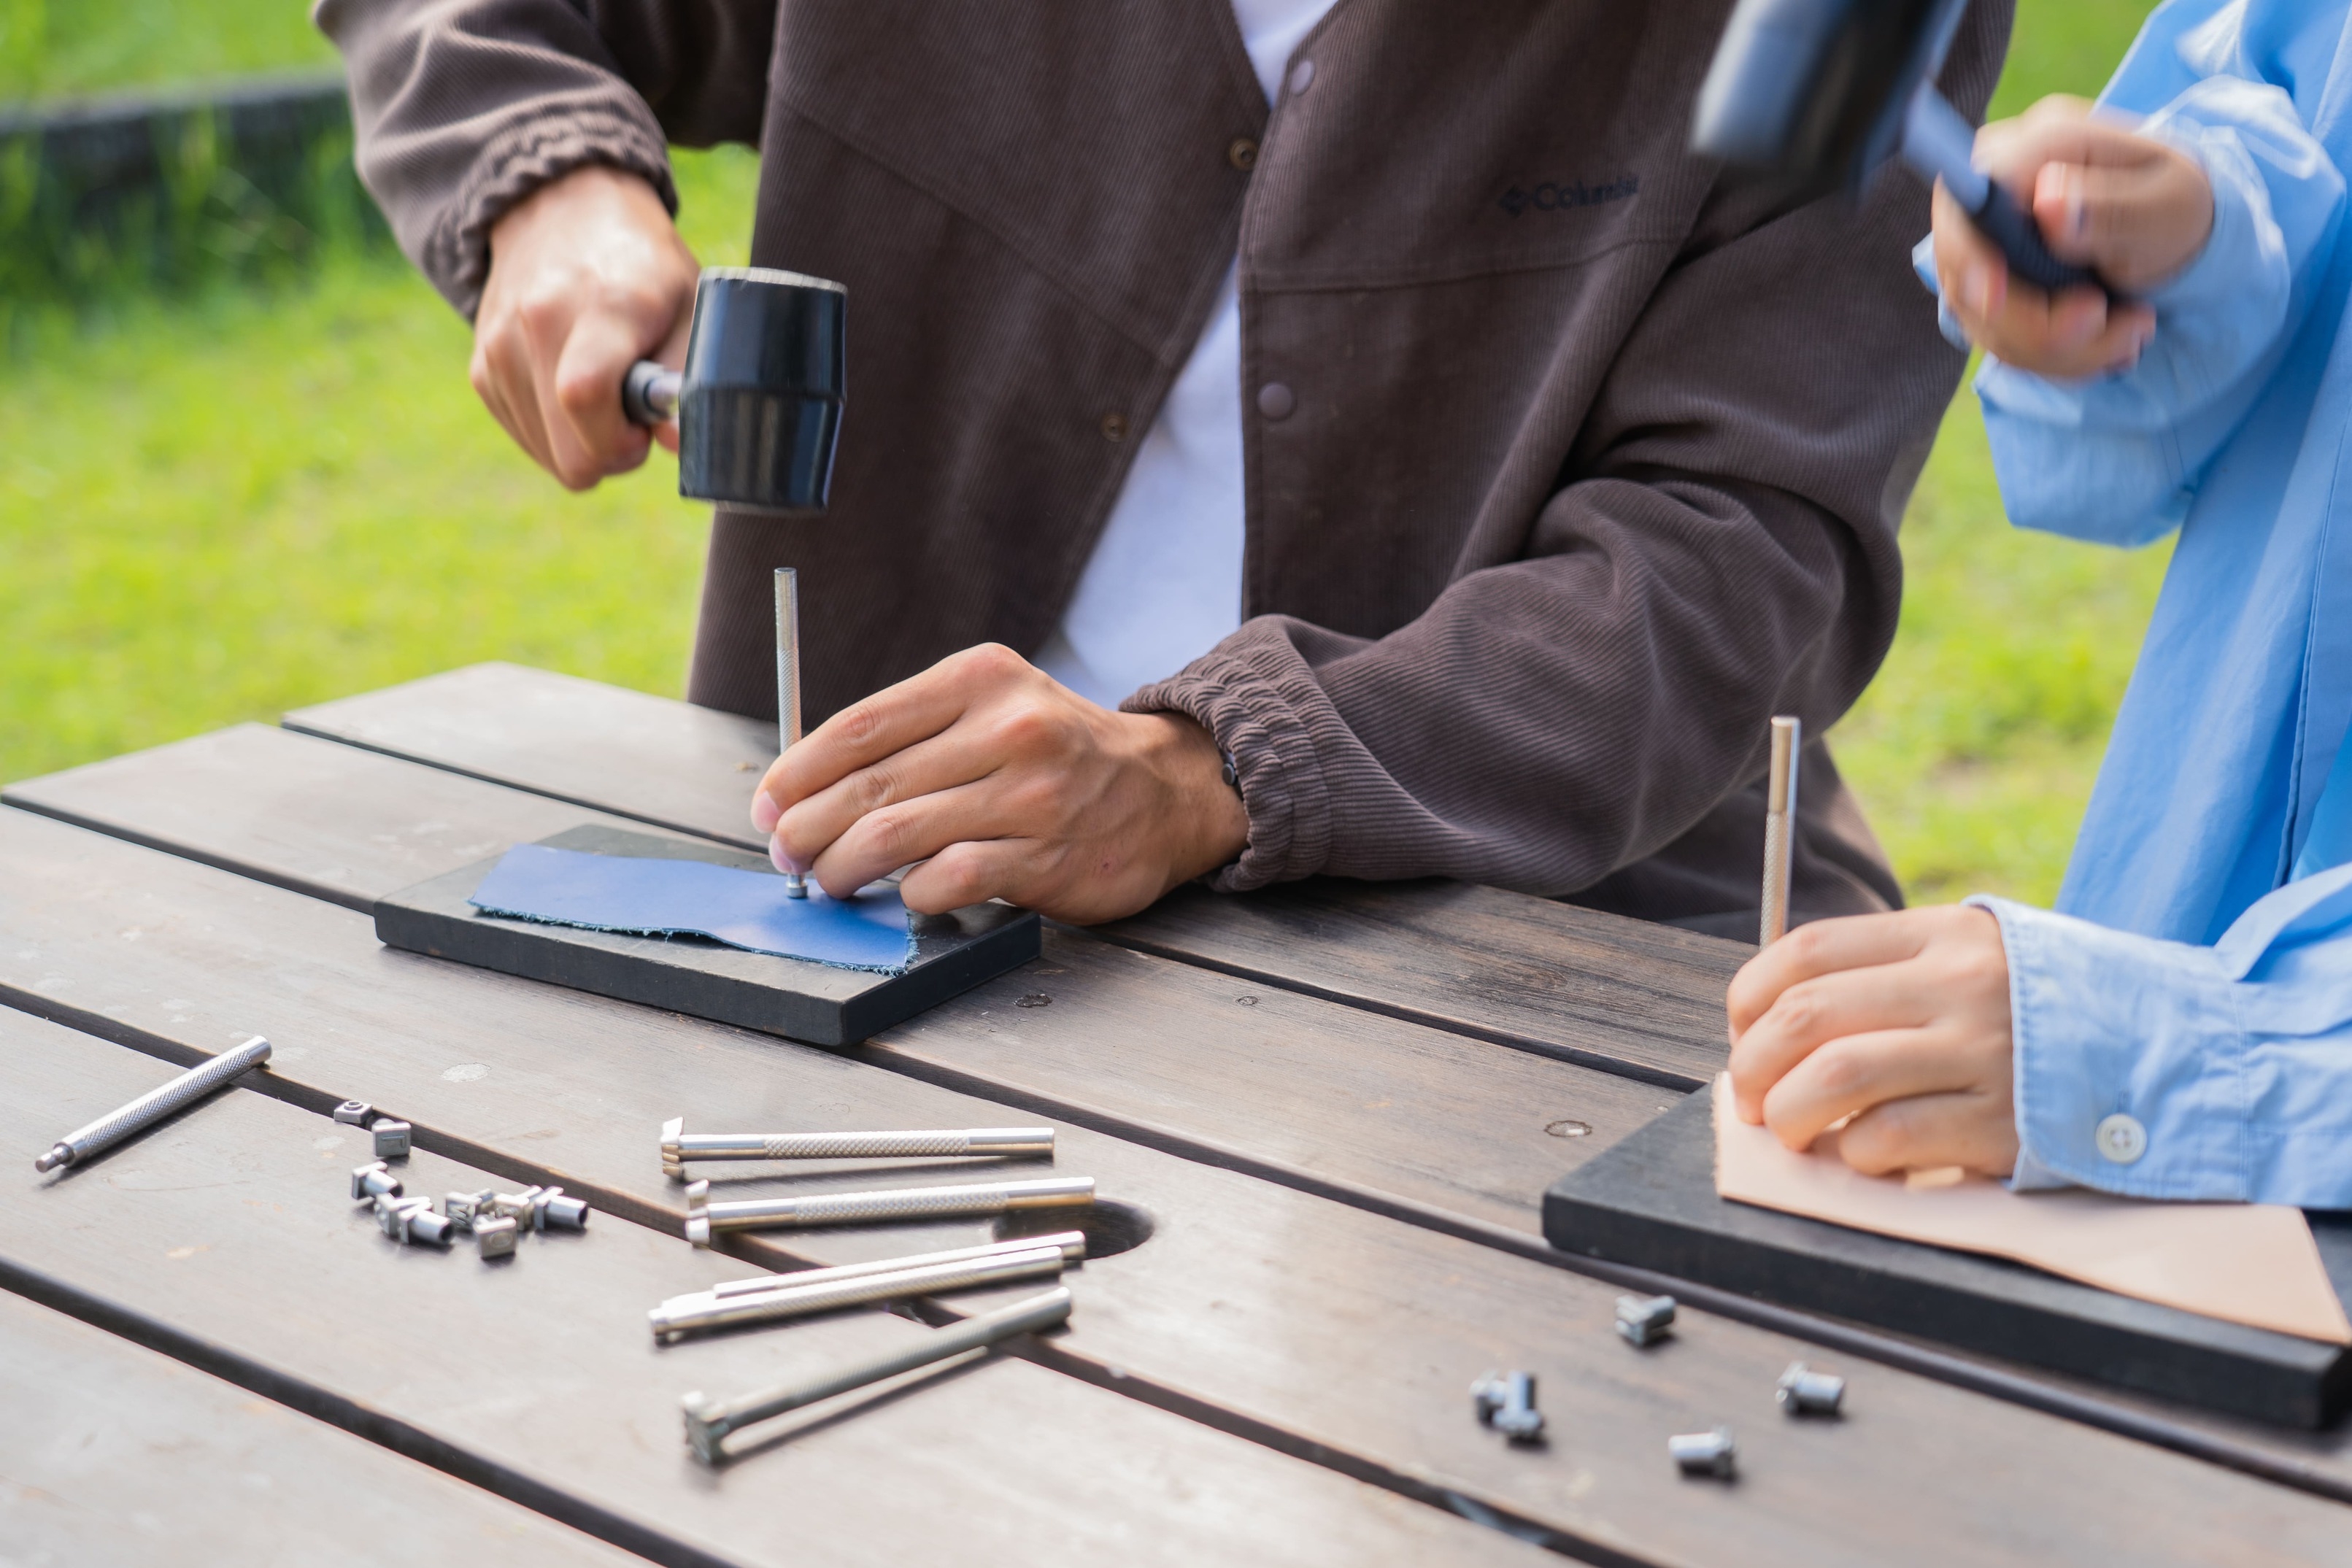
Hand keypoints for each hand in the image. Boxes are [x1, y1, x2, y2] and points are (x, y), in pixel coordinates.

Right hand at [472, 165, 699, 488]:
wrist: (564, 210)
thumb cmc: (645, 268)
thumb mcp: (692, 307)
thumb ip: (691, 378)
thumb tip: (678, 442)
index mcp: (602, 307)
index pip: (585, 397)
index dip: (621, 440)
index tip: (646, 428)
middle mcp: (538, 324)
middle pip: (567, 451)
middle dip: (610, 452)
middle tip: (633, 414)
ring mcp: (500, 347)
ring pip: (546, 453)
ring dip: (582, 439)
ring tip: (605, 388)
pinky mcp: (481, 366)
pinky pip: (525, 435)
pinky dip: (555, 429)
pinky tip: (572, 386)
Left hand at [750, 644, 1250, 923]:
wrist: (1167, 791)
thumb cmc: (1057, 752)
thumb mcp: (994, 706)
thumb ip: (915, 733)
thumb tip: (807, 786)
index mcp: (980, 679)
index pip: (861, 726)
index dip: (797, 772)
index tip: (768, 803)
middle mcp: (1008, 729)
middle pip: (870, 785)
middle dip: (808, 828)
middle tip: (785, 853)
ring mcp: (1030, 795)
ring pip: (897, 835)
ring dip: (843, 868)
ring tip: (828, 880)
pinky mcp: (1046, 856)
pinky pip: (947, 880)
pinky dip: (910, 894)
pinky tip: (905, 894)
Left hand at [1725, 906, 2018, 1177]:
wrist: (2168, 1050)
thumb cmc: (2043, 1011)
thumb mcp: (1975, 958)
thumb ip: (1890, 974)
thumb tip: (1778, 1020)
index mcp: (1942, 936)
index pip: (1807, 951)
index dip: (1750, 997)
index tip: (1743, 1033)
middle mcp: (1959, 986)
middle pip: (1808, 1015)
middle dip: (1754, 1065)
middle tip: (1751, 1098)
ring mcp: (1984, 1053)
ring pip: (1837, 1076)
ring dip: (1791, 1114)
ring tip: (1791, 1130)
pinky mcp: (2004, 1123)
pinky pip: (1892, 1137)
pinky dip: (1855, 1153)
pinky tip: (1860, 1155)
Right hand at [1932, 94, 2212, 377]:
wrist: (2174, 229)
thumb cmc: (2176, 204)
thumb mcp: (2169, 204)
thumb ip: (2110, 206)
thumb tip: (2048, 201)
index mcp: (2038, 146)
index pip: (1966, 199)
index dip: (1968, 254)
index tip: (1993, 298)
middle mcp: (1996, 192)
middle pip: (1967, 275)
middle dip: (2037, 325)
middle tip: (2119, 329)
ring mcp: (1984, 244)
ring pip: (1985, 320)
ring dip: (2062, 349)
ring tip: (2134, 331)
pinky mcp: (1987, 288)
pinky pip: (2002, 339)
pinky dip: (2059, 356)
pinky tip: (2109, 337)